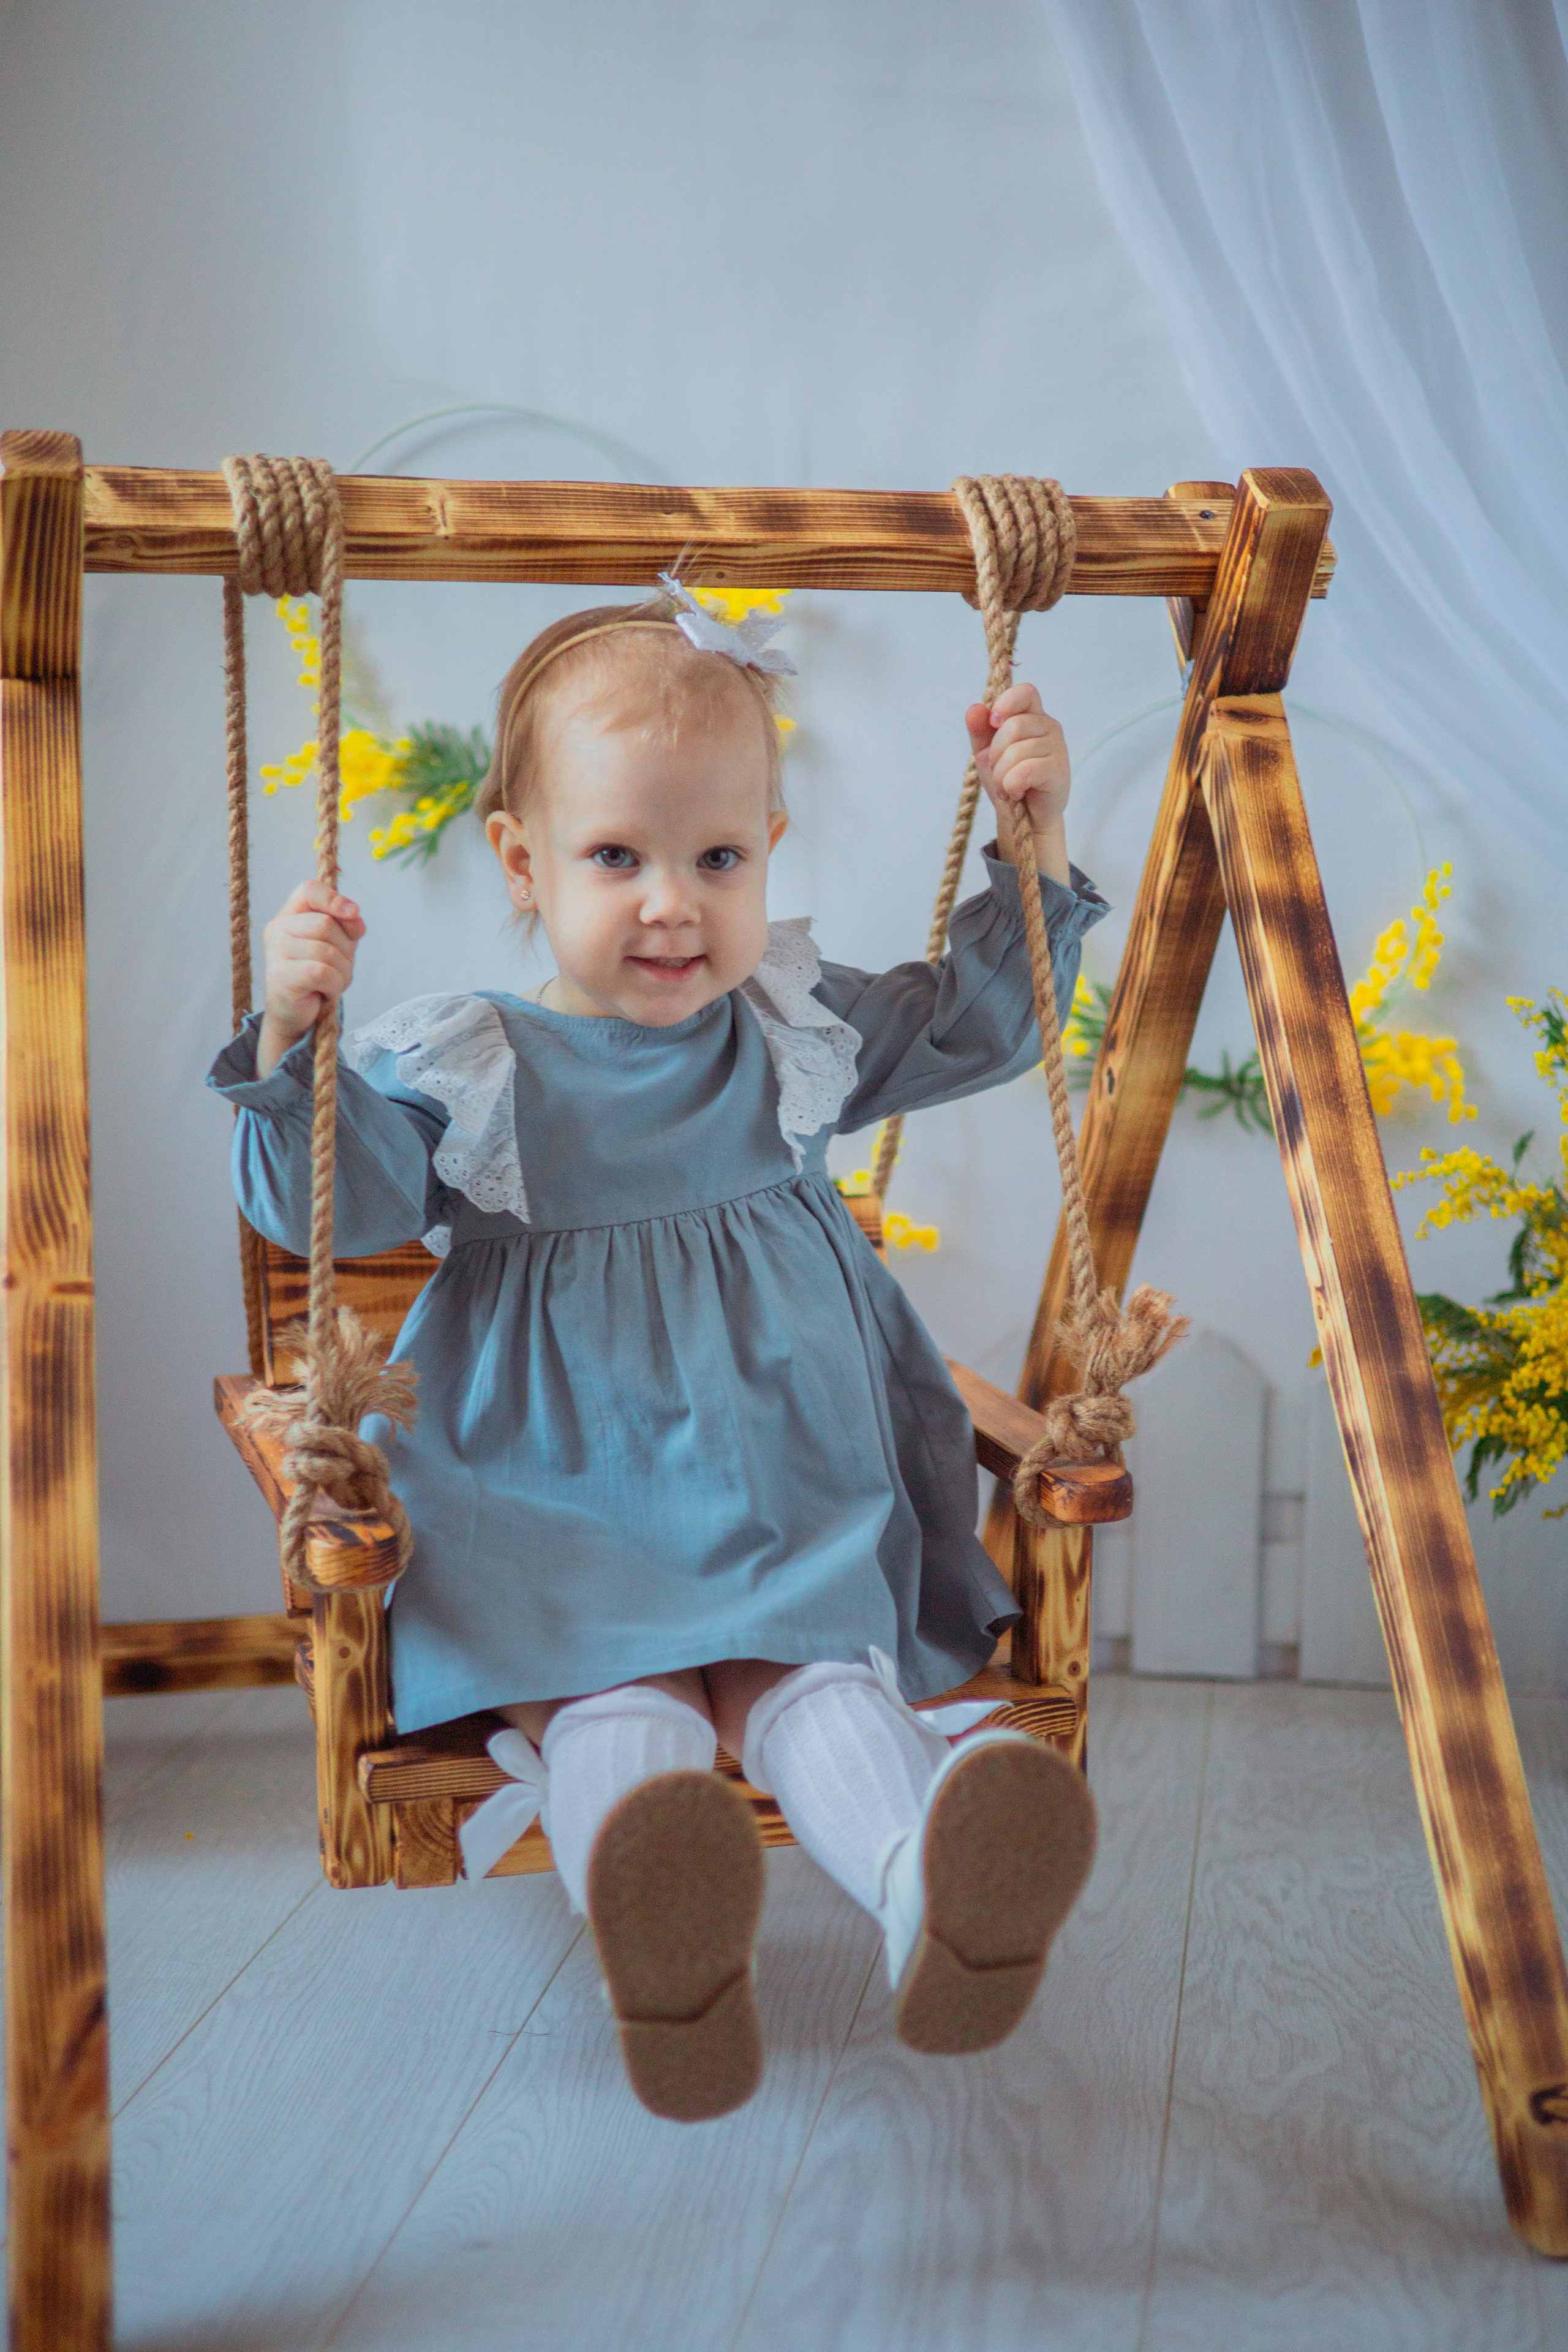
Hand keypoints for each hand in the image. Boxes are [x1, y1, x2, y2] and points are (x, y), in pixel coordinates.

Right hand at [257, 881, 365, 1075]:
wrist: (296, 1015)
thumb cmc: (317, 977)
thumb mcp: (336, 945)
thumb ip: (346, 926)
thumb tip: (355, 917)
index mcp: (289, 915)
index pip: (309, 890)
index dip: (334, 899)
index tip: (353, 914)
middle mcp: (277, 929)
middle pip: (325, 924)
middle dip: (345, 950)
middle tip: (339, 968)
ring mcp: (276, 952)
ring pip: (327, 951)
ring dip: (342, 972)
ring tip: (331, 983)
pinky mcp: (281, 977)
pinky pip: (322, 972)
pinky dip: (334, 985)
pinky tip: (325, 993)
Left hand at [966, 682, 1070, 884]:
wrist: (1025, 817)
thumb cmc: (1009, 780)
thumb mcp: (986, 754)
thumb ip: (979, 730)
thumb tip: (975, 709)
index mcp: (1032, 716)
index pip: (1025, 692)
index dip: (1007, 703)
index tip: (994, 723)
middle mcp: (1048, 726)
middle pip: (1013, 726)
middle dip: (995, 754)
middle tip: (997, 772)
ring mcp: (1057, 747)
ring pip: (1015, 752)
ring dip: (1001, 776)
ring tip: (1007, 787)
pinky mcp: (1059, 770)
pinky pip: (1025, 771)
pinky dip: (1011, 785)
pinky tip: (1017, 792)